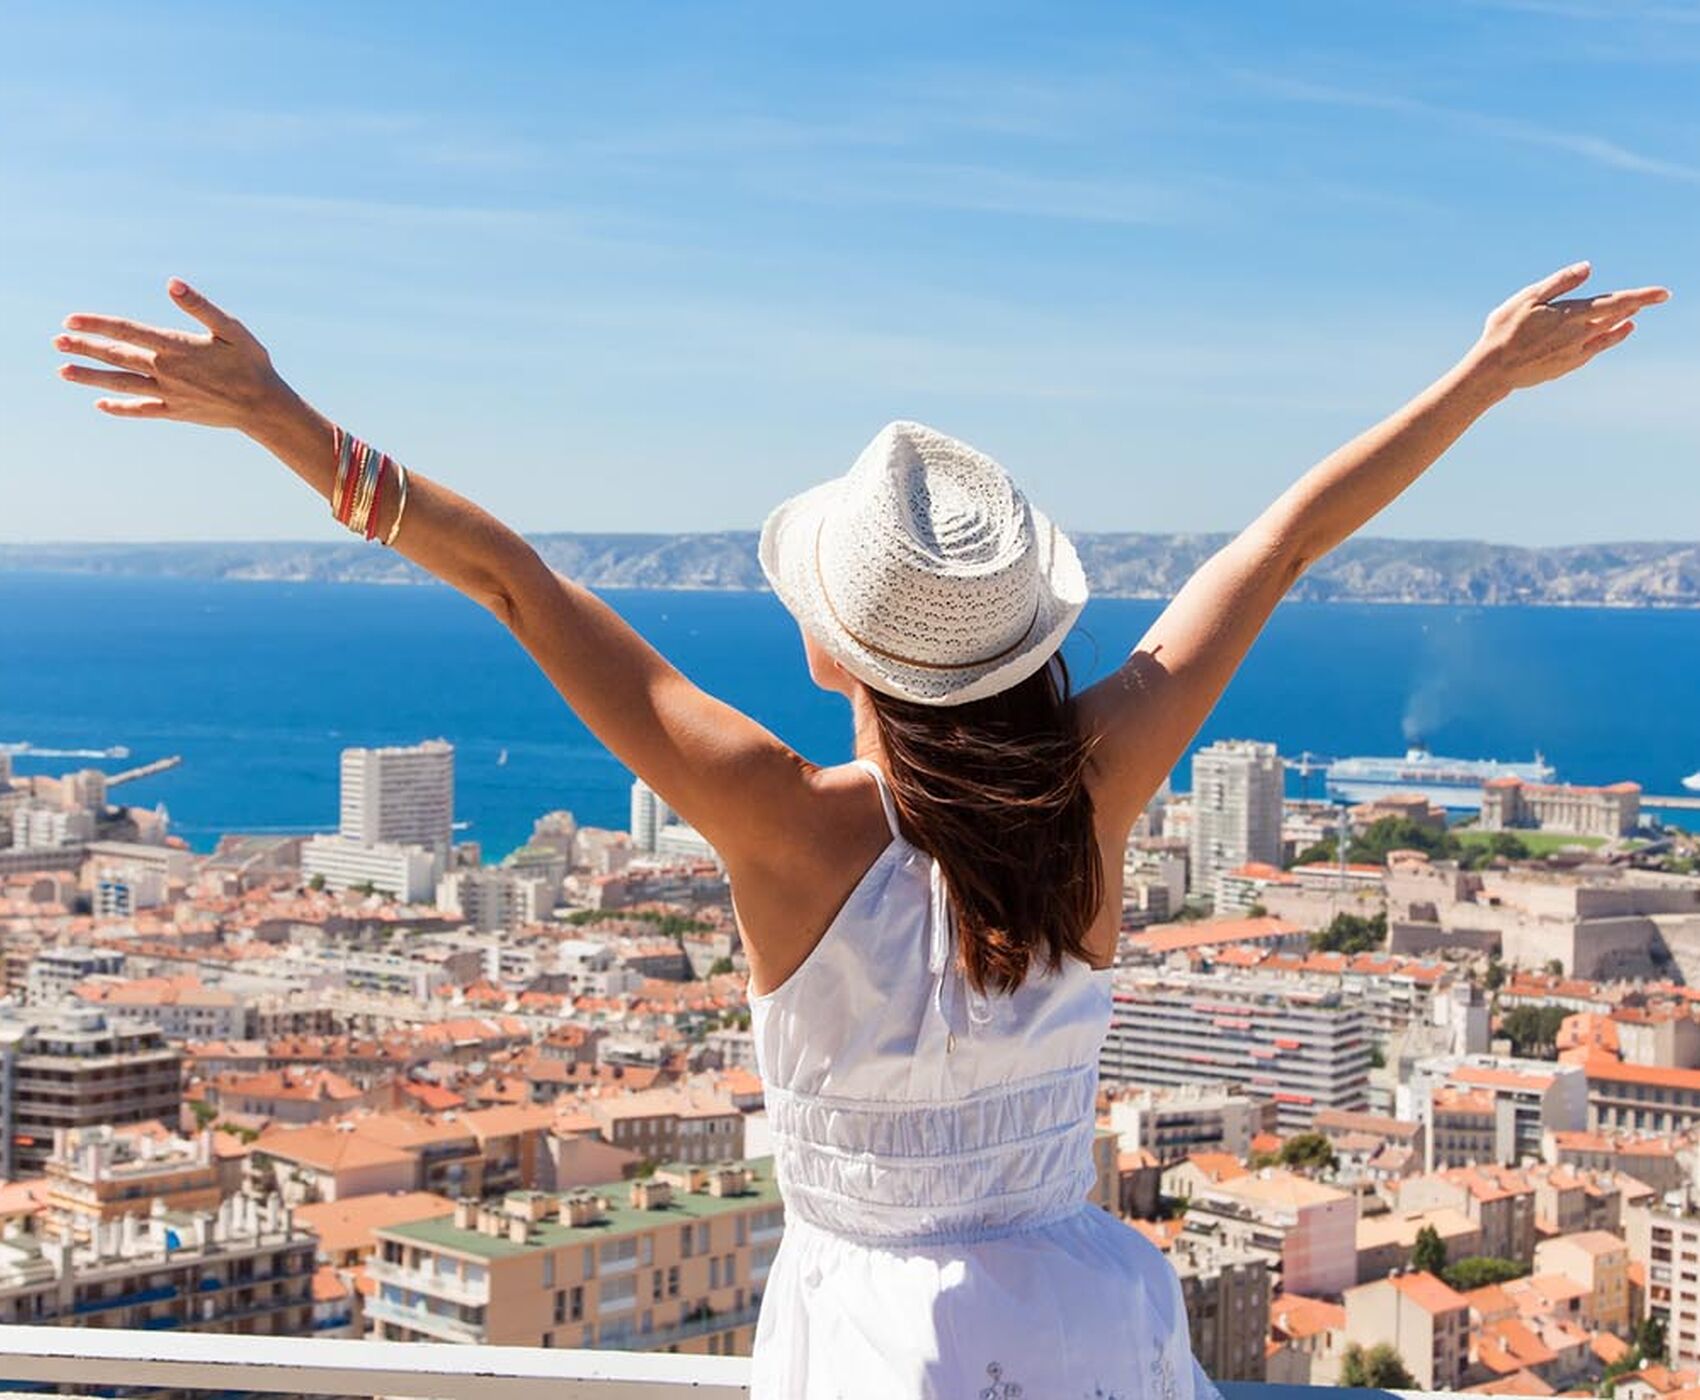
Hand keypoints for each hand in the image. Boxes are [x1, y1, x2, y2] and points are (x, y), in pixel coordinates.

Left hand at [53, 278, 290, 429]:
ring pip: (121, 384)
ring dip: (90, 378)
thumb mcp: (232, 328)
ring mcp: (169, 394)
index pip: (127, 332)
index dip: (97, 325)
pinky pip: (141, 410)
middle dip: (85, 349)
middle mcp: (167, 371)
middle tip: (56, 343)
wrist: (265, 407)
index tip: (70, 321)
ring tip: (63, 371)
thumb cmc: (252, 364)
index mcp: (176, 347)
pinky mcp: (176, 412)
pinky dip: (120, 408)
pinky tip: (101, 405)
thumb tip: (172, 283)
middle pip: (117, 357)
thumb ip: (200, 306)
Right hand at [1467, 261, 1669, 393]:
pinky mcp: (1568, 365)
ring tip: (1634, 317)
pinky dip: (1609, 339)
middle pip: (1615, 317)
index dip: (1642, 297)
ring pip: (1608, 334)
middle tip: (1651, 298)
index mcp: (1571, 315)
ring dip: (1622, 323)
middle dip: (1633, 306)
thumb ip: (1559, 282)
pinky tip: (1614, 334)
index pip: (1616, 302)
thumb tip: (1588, 268)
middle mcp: (1580, 335)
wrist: (1493, 371)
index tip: (1664, 293)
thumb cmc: (1505, 330)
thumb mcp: (1527, 298)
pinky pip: (1595, 349)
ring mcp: (1575, 352)